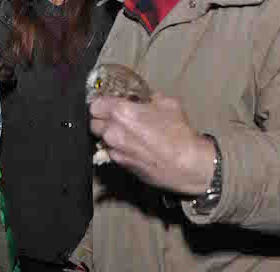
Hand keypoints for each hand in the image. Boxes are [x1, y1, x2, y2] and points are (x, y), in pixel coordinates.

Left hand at [89, 94, 214, 194]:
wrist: (186, 164)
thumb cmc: (178, 134)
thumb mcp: (168, 104)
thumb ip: (150, 98)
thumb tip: (145, 99)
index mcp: (121, 112)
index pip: (94, 105)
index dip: (101, 104)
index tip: (108, 104)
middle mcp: (113, 131)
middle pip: (93, 123)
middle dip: (102, 119)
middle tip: (116, 118)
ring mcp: (114, 150)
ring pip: (101, 139)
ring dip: (109, 135)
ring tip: (127, 134)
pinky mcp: (119, 164)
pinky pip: (111, 152)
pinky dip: (117, 148)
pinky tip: (133, 147)